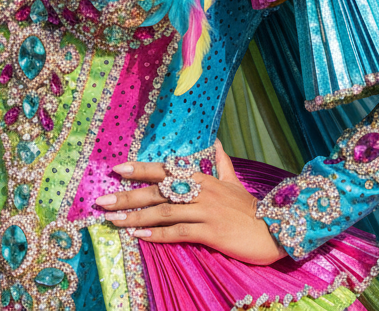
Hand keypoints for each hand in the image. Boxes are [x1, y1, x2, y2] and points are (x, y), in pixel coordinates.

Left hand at [95, 140, 285, 265]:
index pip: (165, 169)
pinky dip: (158, 234)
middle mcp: (201, 190)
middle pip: (157, 191)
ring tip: (113, 220)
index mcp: (203, 177)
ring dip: (135, 217)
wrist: (276, 228)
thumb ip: (222, 163)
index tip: (116, 169)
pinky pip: (179, 231)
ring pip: (164, 211)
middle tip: (102, 200)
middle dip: (127, 195)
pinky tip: (140, 237)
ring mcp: (206, 210)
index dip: (140, 169)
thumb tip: (216, 142)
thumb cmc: (251, 208)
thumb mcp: (234, 181)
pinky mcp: (211, 230)